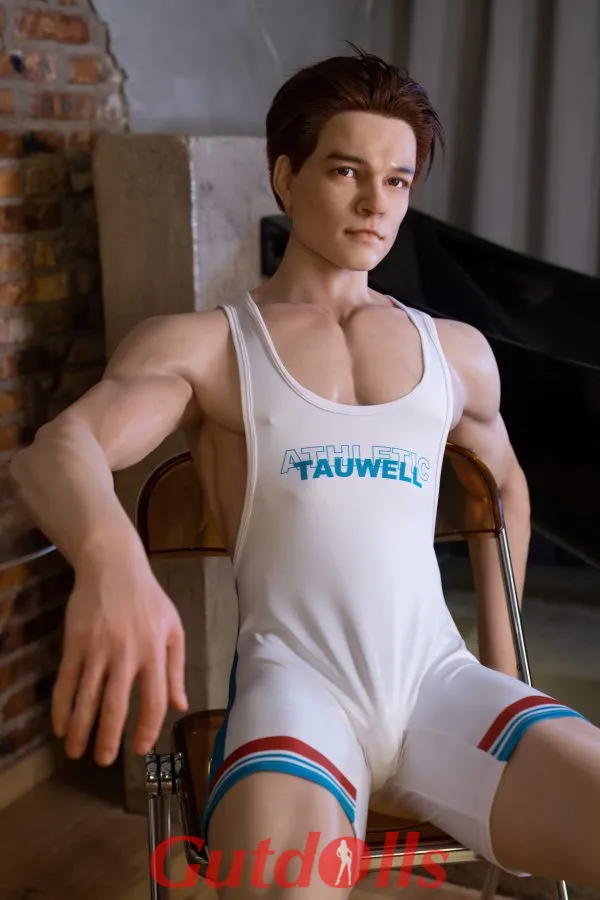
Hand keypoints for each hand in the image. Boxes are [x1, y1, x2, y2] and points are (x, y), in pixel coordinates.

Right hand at [51, 555, 187, 765]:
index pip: (154, 702)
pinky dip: (60, 707)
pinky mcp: (74, 643)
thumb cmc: (148, 599)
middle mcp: (127, 654)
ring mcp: (98, 648)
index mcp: (155, 652)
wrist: (113, 565)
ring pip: (87, 699)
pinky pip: (65, 682)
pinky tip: (59, 725)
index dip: (147, 730)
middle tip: (103, 761)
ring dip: (80, 730)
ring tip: (76, 751)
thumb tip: (180, 706)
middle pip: (116, 707)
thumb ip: (177, 669)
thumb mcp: (173, 629)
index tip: (140, 748)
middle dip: (108, 740)